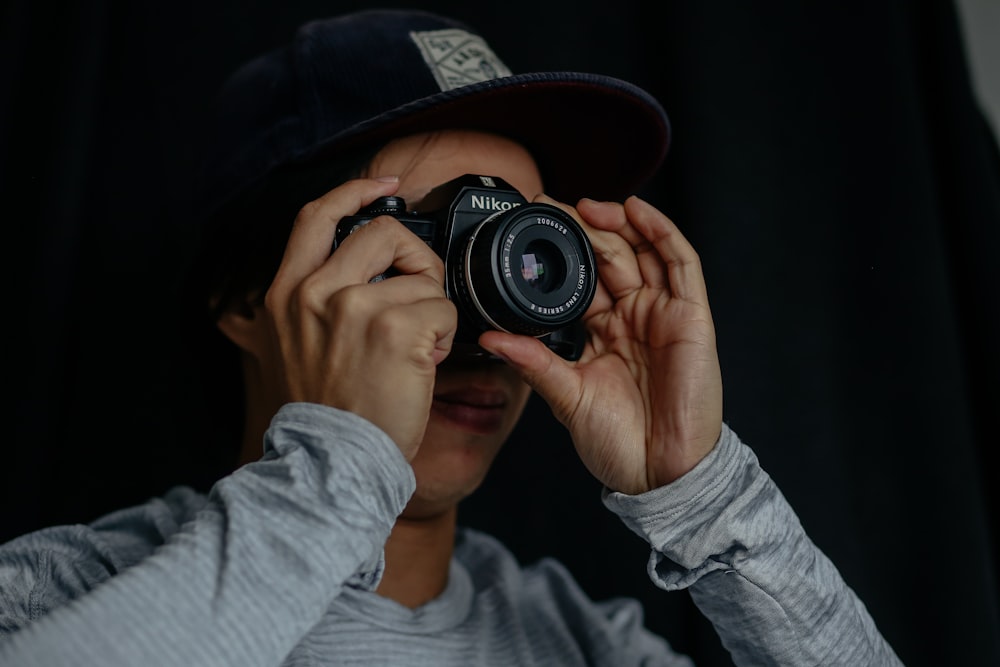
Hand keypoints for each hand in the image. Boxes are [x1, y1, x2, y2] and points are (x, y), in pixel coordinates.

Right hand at [263, 177, 456, 458]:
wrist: (334, 461)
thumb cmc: (327, 412)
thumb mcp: (293, 346)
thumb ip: (313, 301)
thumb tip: (358, 269)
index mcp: (286, 293)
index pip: (316, 215)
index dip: (354, 191)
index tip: (385, 186)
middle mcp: (314, 292)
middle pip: (384, 232)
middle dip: (417, 260)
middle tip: (420, 296)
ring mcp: (353, 307)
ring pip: (422, 276)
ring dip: (431, 310)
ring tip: (416, 348)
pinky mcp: (394, 328)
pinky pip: (442, 309)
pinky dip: (444, 336)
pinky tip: (423, 364)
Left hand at [478, 195, 722, 493]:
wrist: (658, 473)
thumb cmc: (619, 442)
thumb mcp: (566, 395)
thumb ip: (533, 361)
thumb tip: (489, 339)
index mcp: (605, 332)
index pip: (584, 278)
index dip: (562, 251)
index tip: (531, 229)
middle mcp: (635, 317)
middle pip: (610, 256)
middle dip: (583, 228)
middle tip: (551, 207)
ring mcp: (663, 314)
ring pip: (644, 250)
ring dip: (618, 222)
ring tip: (586, 206)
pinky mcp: (692, 317)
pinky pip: (681, 263)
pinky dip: (661, 232)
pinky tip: (635, 211)